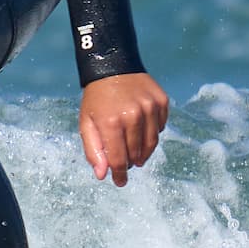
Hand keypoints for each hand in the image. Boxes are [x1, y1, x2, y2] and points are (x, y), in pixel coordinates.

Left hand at [79, 72, 168, 186]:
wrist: (112, 65)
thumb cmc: (96, 98)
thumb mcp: (86, 122)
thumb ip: (93, 150)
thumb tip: (103, 175)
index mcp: (111, 122)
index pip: (119, 159)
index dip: (120, 175)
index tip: (120, 182)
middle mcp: (133, 114)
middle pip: (136, 154)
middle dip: (130, 161)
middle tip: (124, 159)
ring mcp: (150, 107)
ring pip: (152, 143)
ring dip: (143, 151)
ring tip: (134, 150)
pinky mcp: (161, 101)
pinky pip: (161, 127)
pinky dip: (152, 132)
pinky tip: (142, 127)